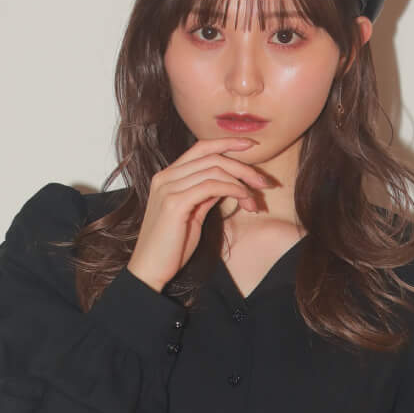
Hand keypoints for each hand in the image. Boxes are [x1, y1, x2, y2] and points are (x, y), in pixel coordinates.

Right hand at [127, 137, 270, 293]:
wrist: (149, 269)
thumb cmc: (171, 246)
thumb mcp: (192, 214)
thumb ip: (205, 194)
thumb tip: (227, 182)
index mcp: (167, 176)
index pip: (200, 148)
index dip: (226, 143)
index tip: (250, 146)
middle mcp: (165, 177)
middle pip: (211, 157)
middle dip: (243, 167)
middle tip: (264, 182)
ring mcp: (168, 188)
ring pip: (214, 170)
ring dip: (242, 182)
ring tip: (254, 201)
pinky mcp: (175, 203)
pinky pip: (212, 186)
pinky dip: (234, 190)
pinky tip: (244, 200)